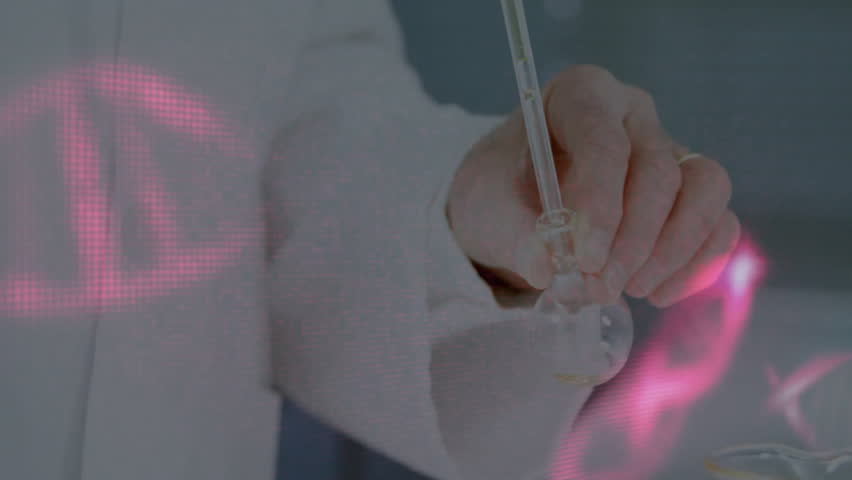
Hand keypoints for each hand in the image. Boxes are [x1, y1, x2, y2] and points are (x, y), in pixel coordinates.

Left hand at [447, 65, 739, 306]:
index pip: (605, 140)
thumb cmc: (501, 192)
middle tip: (599, 288)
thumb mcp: (487, 208)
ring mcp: (669, 151)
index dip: (600, 203)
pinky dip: (696, 263)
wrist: (514, 209)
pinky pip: (719, 223)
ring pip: (705, 189)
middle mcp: (632, 115)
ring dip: (673, 249)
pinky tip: (656, 292)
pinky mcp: (691, 194)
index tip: (584, 259)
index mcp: (581, 96)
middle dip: (632, 240)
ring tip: (630, 290)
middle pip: (657, 170)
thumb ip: (514, 233)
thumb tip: (546, 266)